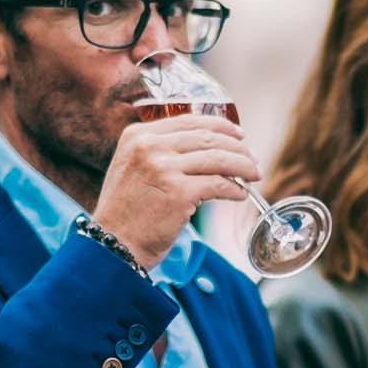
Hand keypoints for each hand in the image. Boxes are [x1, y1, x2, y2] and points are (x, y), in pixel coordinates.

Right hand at [90, 114, 260, 267]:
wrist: (112, 246)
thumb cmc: (126, 214)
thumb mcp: (133, 169)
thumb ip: (159, 152)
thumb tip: (208, 147)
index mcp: (138, 135)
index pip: (189, 121)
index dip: (220, 126)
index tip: (237, 136)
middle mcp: (149, 146)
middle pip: (208, 138)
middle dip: (237, 148)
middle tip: (252, 159)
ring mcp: (164, 168)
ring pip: (218, 159)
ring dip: (243, 167)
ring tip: (254, 175)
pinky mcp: (179, 192)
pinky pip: (218, 185)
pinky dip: (234, 189)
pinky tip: (239, 194)